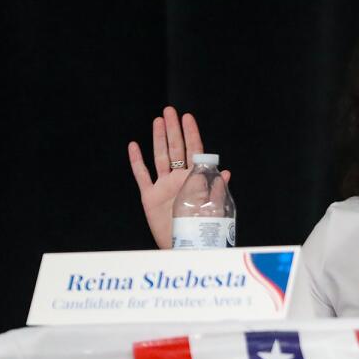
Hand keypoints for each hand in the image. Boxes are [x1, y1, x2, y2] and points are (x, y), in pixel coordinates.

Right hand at [126, 106, 229, 248]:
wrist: (184, 247)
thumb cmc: (202, 229)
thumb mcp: (212, 208)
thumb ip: (216, 189)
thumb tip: (224, 172)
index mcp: (196, 180)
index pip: (194, 152)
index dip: (192, 134)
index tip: (188, 117)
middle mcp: (179, 180)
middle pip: (176, 149)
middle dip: (174, 130)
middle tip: (170, 111)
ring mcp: (163, 187)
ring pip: (159, 157)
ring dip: (158, 139)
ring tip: (157, 121)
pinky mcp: (149, 197)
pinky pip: (142, 175)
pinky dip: (137, 161)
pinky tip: (134, 145)